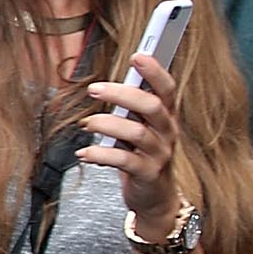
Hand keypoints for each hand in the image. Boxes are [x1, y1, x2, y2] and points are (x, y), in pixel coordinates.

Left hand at [80, 50, 187, 218]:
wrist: (154, 197)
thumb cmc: (141, 156)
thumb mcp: (138, 129)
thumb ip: (129, 110)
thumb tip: (106, 86)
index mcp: (165, 117)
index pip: (166, 89)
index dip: (155, 72)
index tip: (138, 56)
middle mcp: (167, 132)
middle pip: (152, 106)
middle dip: (123, 93)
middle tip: (95, 88)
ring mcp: (160, 154)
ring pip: (137, 132)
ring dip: (108, 123)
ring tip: (86, 123)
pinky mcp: (148, 174)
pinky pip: (125, 161)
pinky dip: (101, 154)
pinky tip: (85, 154)